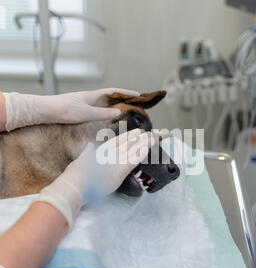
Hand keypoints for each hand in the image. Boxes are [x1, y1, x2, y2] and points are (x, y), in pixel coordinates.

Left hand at [3, 88, 138, 130]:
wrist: (45, 110)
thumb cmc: (64, 110)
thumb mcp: (86, 113)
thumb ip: (102, 113)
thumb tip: (119, 111)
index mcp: (93, 95)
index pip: (114, 91)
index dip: (127, 93)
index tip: (138, 94)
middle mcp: (90, 97)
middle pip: (110, 96)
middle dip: (123, 99)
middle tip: (134, 104)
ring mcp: (85, 103)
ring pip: (104, 103)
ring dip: (114, 105)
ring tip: (124, 111)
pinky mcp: (80, 110)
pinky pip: (97, 109)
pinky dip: (105, 112)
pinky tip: (106, 118)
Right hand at [32, 129, 154, 229]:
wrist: (75, 184)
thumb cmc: (75, 176)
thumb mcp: (81, 160)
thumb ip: (87, 152)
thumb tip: (90, 146)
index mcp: (100, 151)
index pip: (116, 142)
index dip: (127, 137)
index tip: (135, 133)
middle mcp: (109, 153)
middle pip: (126, 144)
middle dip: (137, 139)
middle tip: (147, 133)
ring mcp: (115, 161)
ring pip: (132, 150)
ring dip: (143, 144)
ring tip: (152, 138)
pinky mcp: (120, 170)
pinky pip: (134, 159)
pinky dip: (142, 153)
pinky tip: (149, 148)